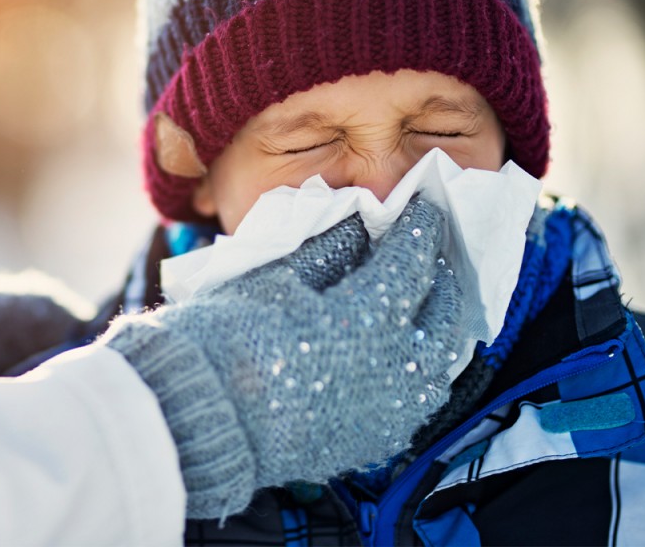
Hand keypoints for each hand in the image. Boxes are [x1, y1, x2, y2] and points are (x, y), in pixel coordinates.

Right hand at [104, 198, 464, 518]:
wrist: (199, 415)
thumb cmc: (231, 333)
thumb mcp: (279, 276)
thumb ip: (331, 247)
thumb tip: (361, 224)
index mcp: (369, 317)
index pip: (414, 259)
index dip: (421, 226)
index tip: (423, 205)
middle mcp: (395, 368)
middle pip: (445, 310)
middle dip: (440, 272)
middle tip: (426, 247)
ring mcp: (391, 411)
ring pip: (441, 358)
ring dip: (438, 321)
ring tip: (422, 297)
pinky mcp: (375, 438)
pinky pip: (419, 396)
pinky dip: (421, 364)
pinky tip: (405, 349)